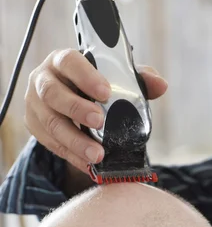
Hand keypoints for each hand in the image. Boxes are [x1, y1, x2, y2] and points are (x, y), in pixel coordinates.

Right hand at [24, 49, 167, 173]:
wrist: (71, 101)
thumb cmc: (94, 85)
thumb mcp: (116, 78)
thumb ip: (138, 79)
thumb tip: (161, 85)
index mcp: (62, 61)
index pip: (69, 62)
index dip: (86, 76)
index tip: (105, 92)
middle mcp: (43, 80)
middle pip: (53, 94)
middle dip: (77, 109)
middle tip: (100, 121)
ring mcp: (35, 105)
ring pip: (51, 124)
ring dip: (75, 141)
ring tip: (97, 155)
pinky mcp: (35, 128)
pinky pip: (52, 145)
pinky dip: (73, 156)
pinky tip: (89, 164)